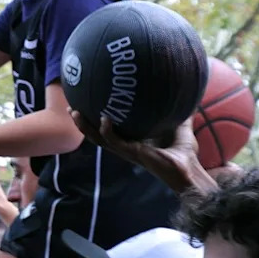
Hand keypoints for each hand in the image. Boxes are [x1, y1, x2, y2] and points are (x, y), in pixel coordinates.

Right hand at [70, 111, 215, 194]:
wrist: (188, 168)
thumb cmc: (183, 150)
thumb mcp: (179, 123)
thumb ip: (179, 109)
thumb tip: (186, 89)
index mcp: (132, 140)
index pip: (107, 129)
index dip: (94, 119)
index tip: (86, 104)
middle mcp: (125, 145)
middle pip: (96, 134)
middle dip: (82, 123)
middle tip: (70, 108)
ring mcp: (126, 150)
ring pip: (98, 139)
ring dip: (85, 127)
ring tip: (75, 113)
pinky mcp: (131, 153)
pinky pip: (114, 141)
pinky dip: (107, 131)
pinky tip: (104, 119)